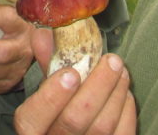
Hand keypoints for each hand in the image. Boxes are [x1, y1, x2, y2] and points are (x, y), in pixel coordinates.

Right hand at [14, 29, 134, 134]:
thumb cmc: (58, 109)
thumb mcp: (46, 90)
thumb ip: (47, 64)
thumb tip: (44, 33)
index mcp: (32, 129)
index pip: (32, 118)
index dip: (51, 97)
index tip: (70, 73)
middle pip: (74, 121)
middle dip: (96, 87)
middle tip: (112, 60)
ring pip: (101, 127)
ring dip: (115, 94)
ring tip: (121, 70)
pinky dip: (126, 111)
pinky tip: (124, 93)